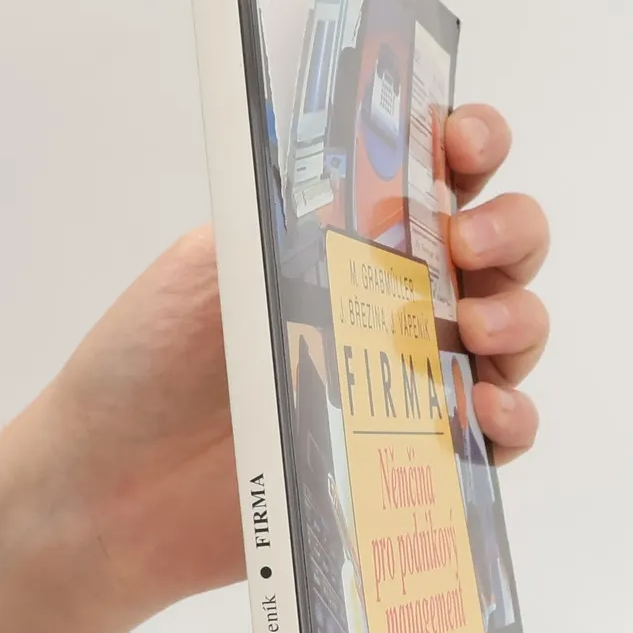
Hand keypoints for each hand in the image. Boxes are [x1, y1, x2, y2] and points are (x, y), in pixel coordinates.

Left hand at [0, 104, 550, 632]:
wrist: (112, 490)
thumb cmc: (146, 365)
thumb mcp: (210, 262)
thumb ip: (296, 220)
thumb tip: (380, 192)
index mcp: (346, 231)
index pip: (438, 168)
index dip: (472, 142)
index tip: (463, 146)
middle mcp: (393, 296)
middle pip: (501, 245)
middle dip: (511, 229)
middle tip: (468, 244)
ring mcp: (411, 378)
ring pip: (514, 333)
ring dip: (520, 319)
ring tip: (479, 330)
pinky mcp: (416, 460)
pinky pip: (499, 438)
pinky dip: (514, 420)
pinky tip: (486, 413)